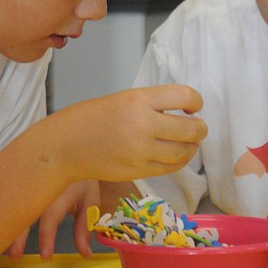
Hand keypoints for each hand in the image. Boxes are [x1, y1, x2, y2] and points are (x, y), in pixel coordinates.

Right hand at [7, 180, 98, 259]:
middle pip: (26, 208)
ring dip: (6, 222)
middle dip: (19, 234)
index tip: (45, 256)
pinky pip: (7, 192)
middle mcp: (42, 182)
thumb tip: (85, 254)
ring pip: (13, 201)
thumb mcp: (89, 201)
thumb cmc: (80, 179)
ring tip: (0, 242)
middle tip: (14, 255)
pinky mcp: (18, 175)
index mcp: (62, 188)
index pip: (51, 215)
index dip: (47, 236)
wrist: (70, 149)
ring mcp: (28, 177)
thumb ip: (84, 227)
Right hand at [55, 85, 206, 181]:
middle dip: (200, 128)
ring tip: (188, 142)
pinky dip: (179, 161)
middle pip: (191, 129)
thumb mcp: (124, 99)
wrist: (67, 145)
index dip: (196, 101)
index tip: (193, 106)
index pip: (185, 96)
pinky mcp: (139, 171)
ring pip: (184, 151)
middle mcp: (143, 124)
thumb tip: (184, 112)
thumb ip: (152, 104)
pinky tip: (176, 155)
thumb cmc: (94, 117)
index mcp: (139, 100)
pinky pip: (171, 168)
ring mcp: (142, 151)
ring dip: (192, 146)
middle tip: (197, 126)